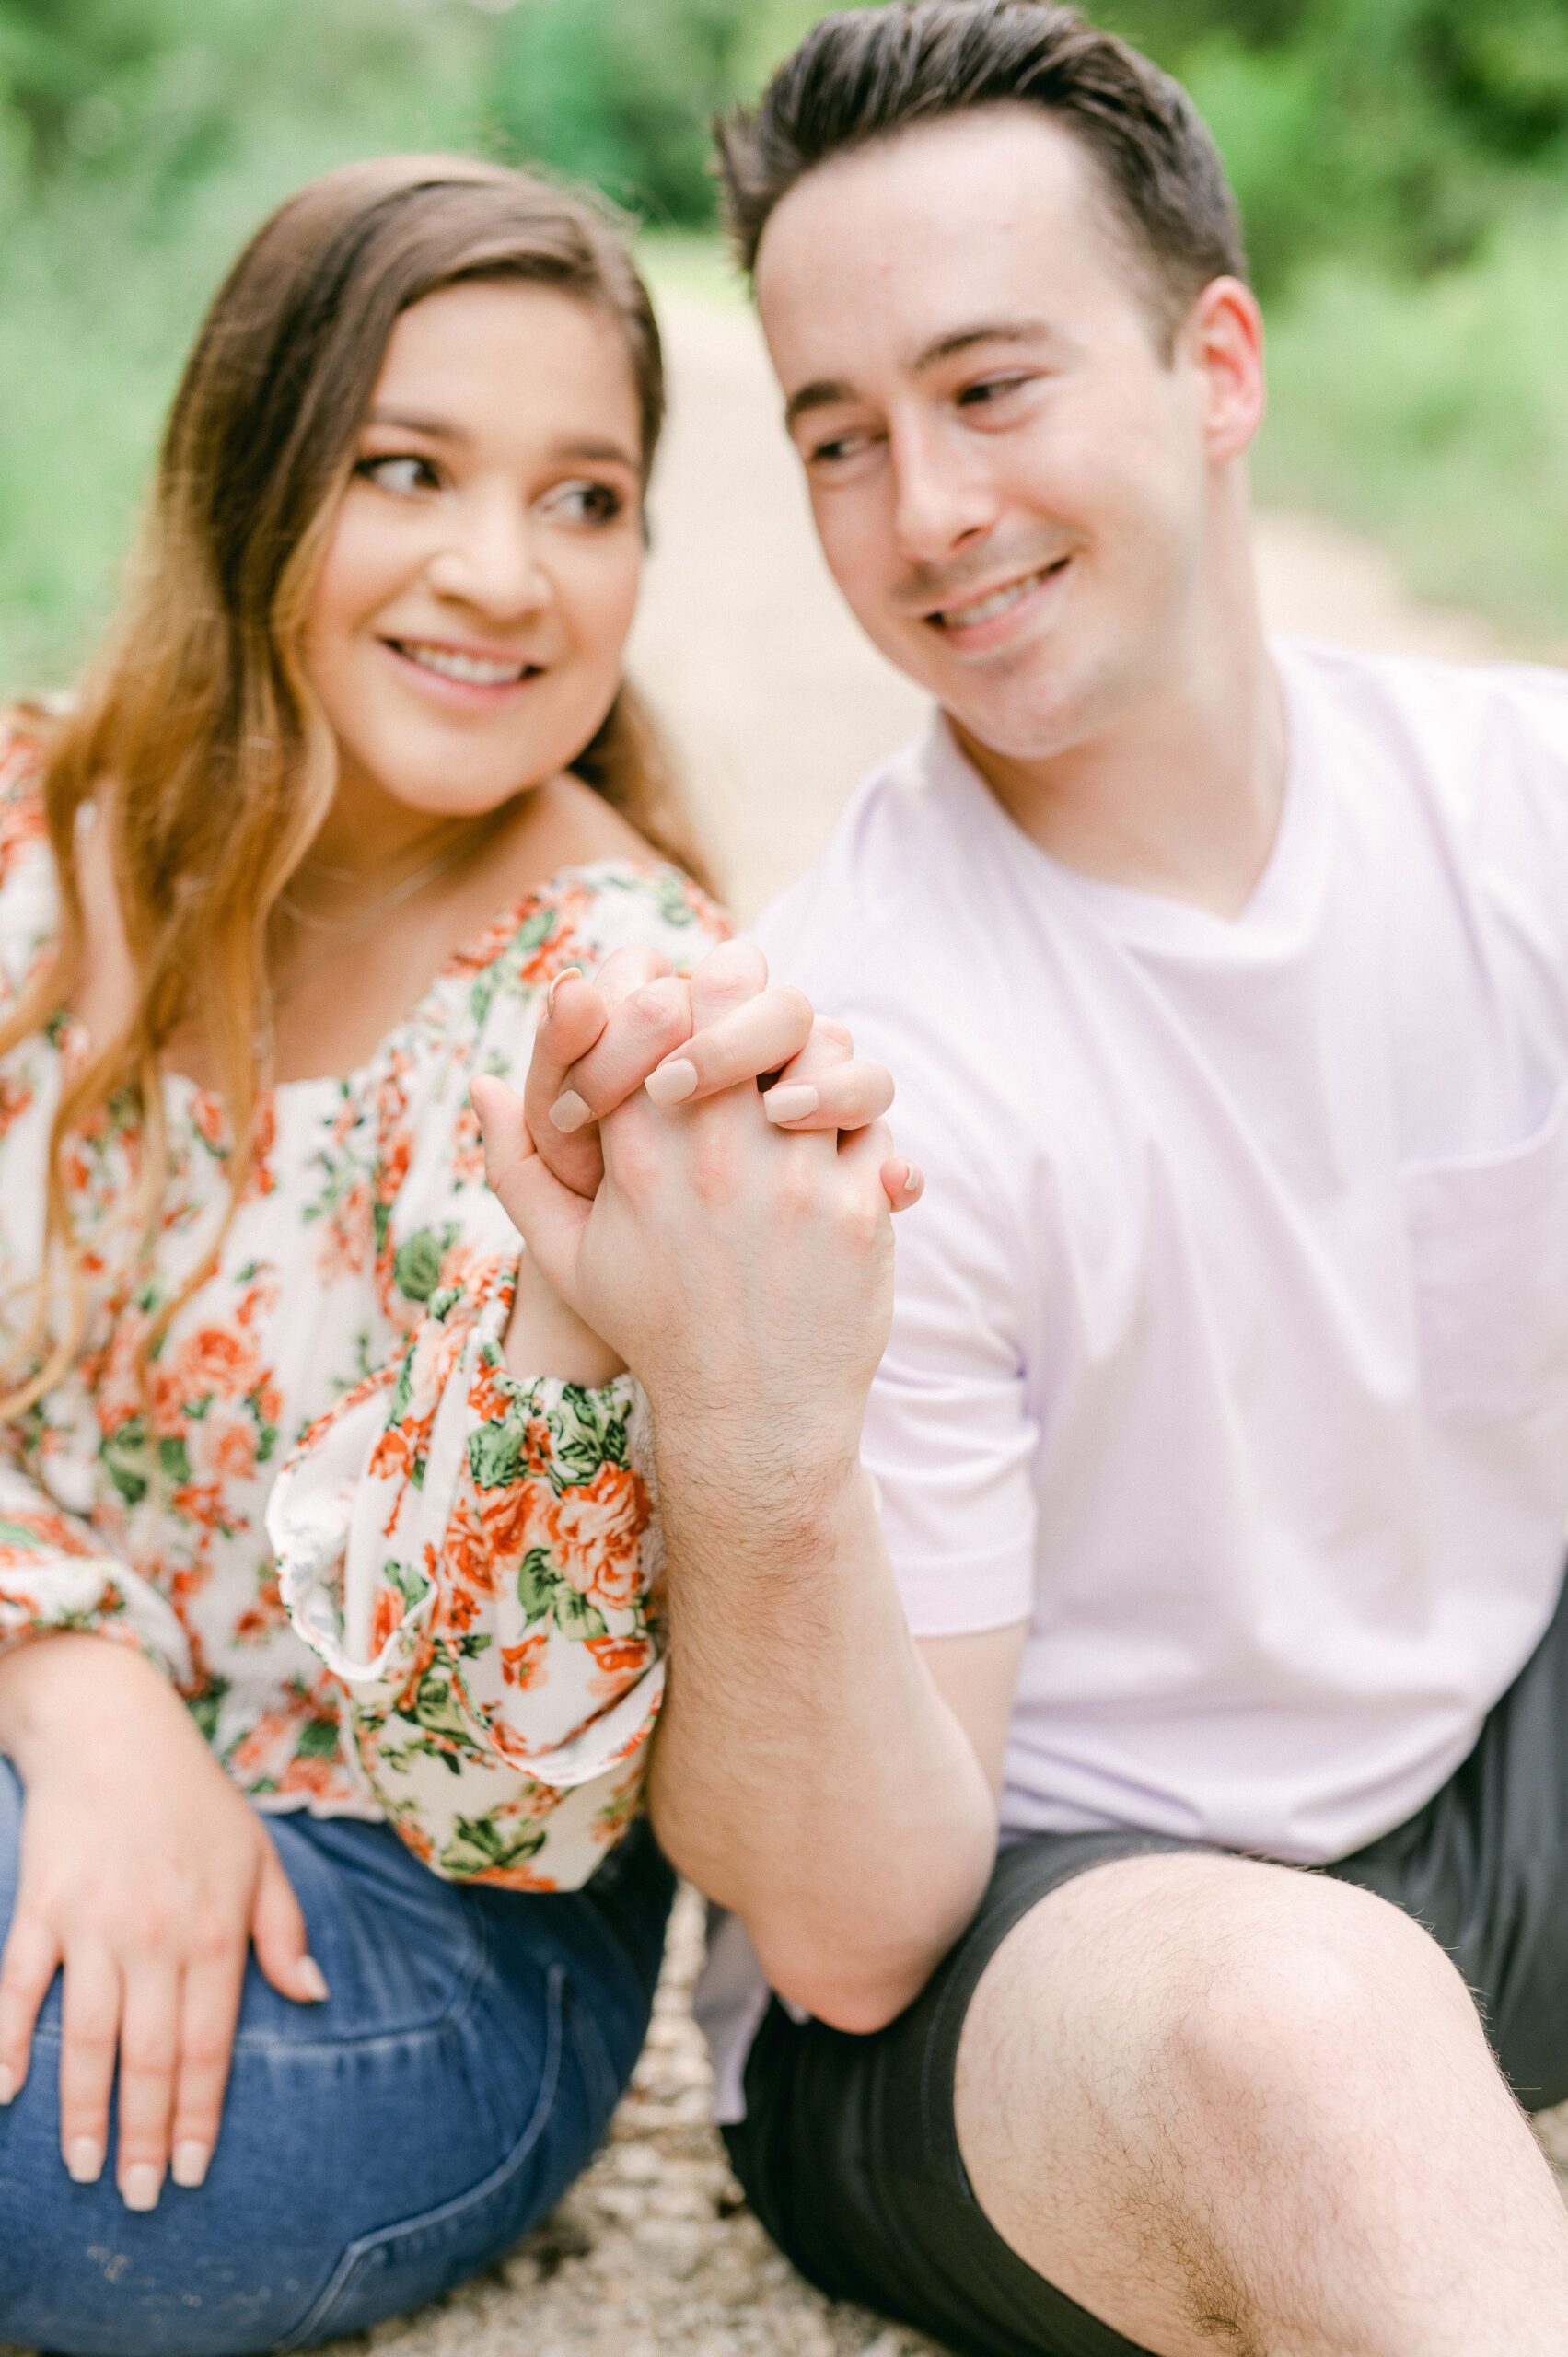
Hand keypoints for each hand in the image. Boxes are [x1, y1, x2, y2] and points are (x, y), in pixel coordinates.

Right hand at [0, 1635, 324, 2208]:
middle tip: (135, 2200)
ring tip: (84, 2169)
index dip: (198, 2115)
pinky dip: (5, 2041)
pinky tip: (3, 2093)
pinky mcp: (41, 1907)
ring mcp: (94, 1923)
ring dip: (83, 2111)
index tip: (190, 2173)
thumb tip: (313, 1995)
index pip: (209, 2045)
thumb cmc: (195, 1799)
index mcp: (216, 1929)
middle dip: (144, 2136)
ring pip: (87, 2037)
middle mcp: (158, 1935)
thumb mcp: (259, 1855)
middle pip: (150, 2057)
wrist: (115, 1728)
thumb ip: (284, 1930)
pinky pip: (18, 1986)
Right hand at [475, 964, 900, 1471]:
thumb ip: (518, 1168)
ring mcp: (794, 1176)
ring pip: (827, 1048)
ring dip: (816, 1057)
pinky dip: (861, 1125)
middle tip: (753, 1016)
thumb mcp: (569, 1258)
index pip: (657, 1005)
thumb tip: (484, 1085)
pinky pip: (875, 1120)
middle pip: (748, 1001)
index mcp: (640, 1150)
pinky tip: (836, 1149)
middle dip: (752, 997)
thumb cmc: (656, 1330)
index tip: (687, 1009)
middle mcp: (717, 1151)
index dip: (677, 988)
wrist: (751, 1420)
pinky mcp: (860, 1208)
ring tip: (795, 1089)